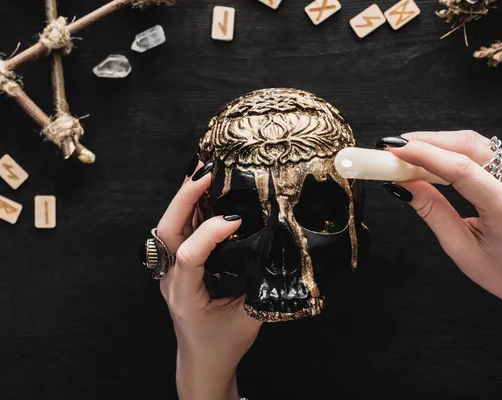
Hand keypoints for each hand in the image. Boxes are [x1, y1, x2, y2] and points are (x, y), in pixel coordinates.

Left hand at [155, 157, 261, 399]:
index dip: (210, 233)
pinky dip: (189, 208)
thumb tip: (276, 250)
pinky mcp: (177, 267)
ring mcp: (169, 273)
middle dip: (184, 199)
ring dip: (185, 198)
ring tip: (203, 172)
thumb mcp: (248, 318)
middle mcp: (170, 281)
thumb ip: (260, 285)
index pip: (189, 256)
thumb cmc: (223, 344)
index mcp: (185, 297)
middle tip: (206, 173)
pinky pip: (178, 232)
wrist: (202, 362)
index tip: (236, 219)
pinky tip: (203, 192)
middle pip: (166, 232)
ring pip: (168, 227)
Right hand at [377, 131, 501, 316]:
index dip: (424, 154)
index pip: (460, 169)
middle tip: (391, 147)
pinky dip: (451, 148)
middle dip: (426, 141)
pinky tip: (430, 155)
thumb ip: (433, 213)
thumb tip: (402, 186)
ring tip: (406, 150)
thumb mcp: (462, 250)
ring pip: (474, 142)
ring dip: (437, 141)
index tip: (392, 148)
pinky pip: (480, 150)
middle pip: (467, 145)